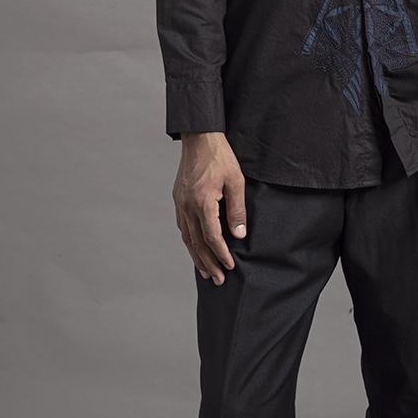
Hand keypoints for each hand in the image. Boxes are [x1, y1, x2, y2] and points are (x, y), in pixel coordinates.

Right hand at [173, 132, 246, 284]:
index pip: (211, 236)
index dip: (221, 254)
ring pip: (187, 237)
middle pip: (197, 242)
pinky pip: (183, 226)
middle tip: (218, 279)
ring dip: (196, 256)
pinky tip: (195, 249)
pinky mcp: (178, 199)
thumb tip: (239, 235)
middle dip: (208, 262)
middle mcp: (187, 205)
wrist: (199, 138)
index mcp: (202, 201)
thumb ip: (237, 209)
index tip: (230, 266)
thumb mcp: (236, 181)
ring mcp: (180, 203)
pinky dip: (189, 241)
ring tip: (206, 271)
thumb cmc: (220, 157)